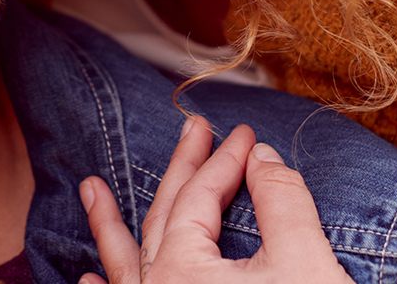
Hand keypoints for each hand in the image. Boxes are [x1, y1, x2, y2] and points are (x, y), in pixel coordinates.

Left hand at [78, 117, 352, 283]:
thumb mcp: (307, 265)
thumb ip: (282, 202)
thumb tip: (262, 156)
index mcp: (183, 272)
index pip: (199, 197)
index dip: (225, 160)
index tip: (246, 133)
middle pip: (162, 219)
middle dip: (181, 171)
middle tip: (192, 128)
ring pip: (126, 267)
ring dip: (109, 227)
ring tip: (89, 190)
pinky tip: (91, 282)